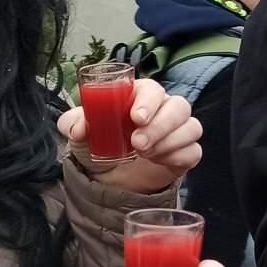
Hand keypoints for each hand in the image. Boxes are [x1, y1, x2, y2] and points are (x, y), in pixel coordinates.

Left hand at [59, 78, 202, 192]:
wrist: (108, 176)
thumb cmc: (98, 144)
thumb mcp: (79, 132)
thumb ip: (72, 124)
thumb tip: (82, 127)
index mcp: (140, 96)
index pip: (153, 90)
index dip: (149, 102)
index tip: (136, 118)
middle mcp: (164, 109)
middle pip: (179, 106)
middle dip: (160, 125)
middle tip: (138, 144)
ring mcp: (177, 131)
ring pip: (191, 127)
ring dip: (170, 141)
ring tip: (145, 155)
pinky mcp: (185, 153)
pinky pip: (194, 151)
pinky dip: (179, 156)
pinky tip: (159, 162)